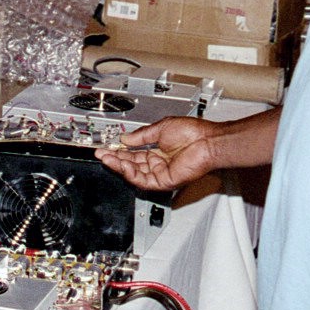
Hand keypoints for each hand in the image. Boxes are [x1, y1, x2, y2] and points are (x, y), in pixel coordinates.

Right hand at [95, 116, 221, 190]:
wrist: (207, 141)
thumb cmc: (193, 133)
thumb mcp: (160, 128)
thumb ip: (141, 136)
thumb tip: (125, 138)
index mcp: (158, 149)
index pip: (133, 152)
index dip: (119, 150)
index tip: (108, 146)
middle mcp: (158, 162)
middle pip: (131, 164)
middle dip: (115, 159)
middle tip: (102, 154)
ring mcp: (161, 172)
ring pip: (135, 173)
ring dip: (120, 166)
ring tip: (107, 159)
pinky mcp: (165, 181)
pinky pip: (143, 181)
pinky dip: (131, 174)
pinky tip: (123, 166)